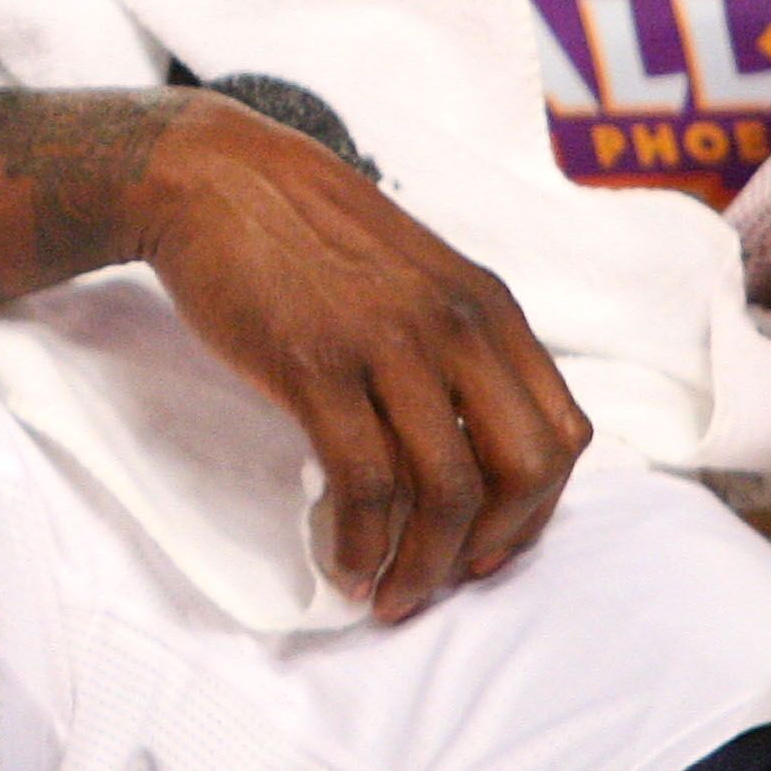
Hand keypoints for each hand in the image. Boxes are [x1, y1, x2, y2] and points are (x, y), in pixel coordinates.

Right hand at [134, 94, 589, 619]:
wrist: (208, 177)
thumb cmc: (300, 231)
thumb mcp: (409, 273)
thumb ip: (452, 341)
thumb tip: (466, 439)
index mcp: (487, 306)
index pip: (561, 433)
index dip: (537, 509)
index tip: (489, 546)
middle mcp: (456, 325)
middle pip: (524, 470)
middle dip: (490, 546)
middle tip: (442, 580)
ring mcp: (389, 344)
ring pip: (448, 489)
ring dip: (423, 564)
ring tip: (385, 593)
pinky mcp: (317, 366)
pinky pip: (364, 482)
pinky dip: (361, 542)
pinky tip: (342, 564)